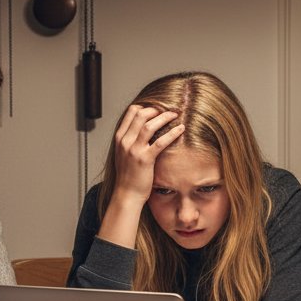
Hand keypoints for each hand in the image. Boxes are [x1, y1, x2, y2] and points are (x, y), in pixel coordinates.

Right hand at [98, 104, 183, 248]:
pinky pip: (159, 142)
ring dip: (164, 117)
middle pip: (141, 114)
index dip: (147, 106)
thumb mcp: (125, 153)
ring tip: (176, 115)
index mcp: (120, 137)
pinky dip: (172, 133)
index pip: (131, 112)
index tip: (158, 107)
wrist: (127, 194)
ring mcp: (134, 150)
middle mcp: (125, 141)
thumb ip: (132, 139)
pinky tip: (181, 129)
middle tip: (169, 110)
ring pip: (149, 125)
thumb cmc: (129, 175)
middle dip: (157, 109)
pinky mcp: (144, 159)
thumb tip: (145, 128)